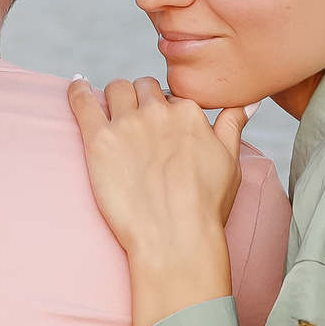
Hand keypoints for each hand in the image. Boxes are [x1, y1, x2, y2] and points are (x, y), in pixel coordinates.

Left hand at [67, 75, 247, 325]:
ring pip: (117, 89)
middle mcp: (158, 111)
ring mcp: (127, 124)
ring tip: (111, 111)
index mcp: (190, 113)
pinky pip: (83, 102)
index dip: (169, 112)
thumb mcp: (230, 161)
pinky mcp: (99, 140)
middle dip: (142, 100)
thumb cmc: (205, 207)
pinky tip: (77, 87)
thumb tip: (248, 104)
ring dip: (116, 97)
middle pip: (144, 88)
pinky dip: (78, 92)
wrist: (175, 238)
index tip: (165, 129)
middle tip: (139, 125)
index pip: (174, 96)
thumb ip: (233, 125)